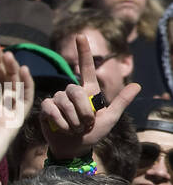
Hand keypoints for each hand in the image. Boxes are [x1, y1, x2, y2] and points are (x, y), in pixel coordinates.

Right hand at [38, 33, 140, 160]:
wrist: (74, 148)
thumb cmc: (93, 133)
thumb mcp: (110, 118)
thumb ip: (121, 101)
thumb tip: (138, 85)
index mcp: (88, 91)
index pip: (85, 68)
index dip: (83, 52)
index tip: (81, 35)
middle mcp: (71, 93)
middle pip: (74, 90)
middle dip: (83, 110)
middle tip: (86, 125)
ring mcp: (57, 100)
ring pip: (63, 102)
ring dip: (72, 119)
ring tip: (75, 129)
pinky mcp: (46, 109)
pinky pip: (51, 109)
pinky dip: (60, 121)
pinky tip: (62, 129)